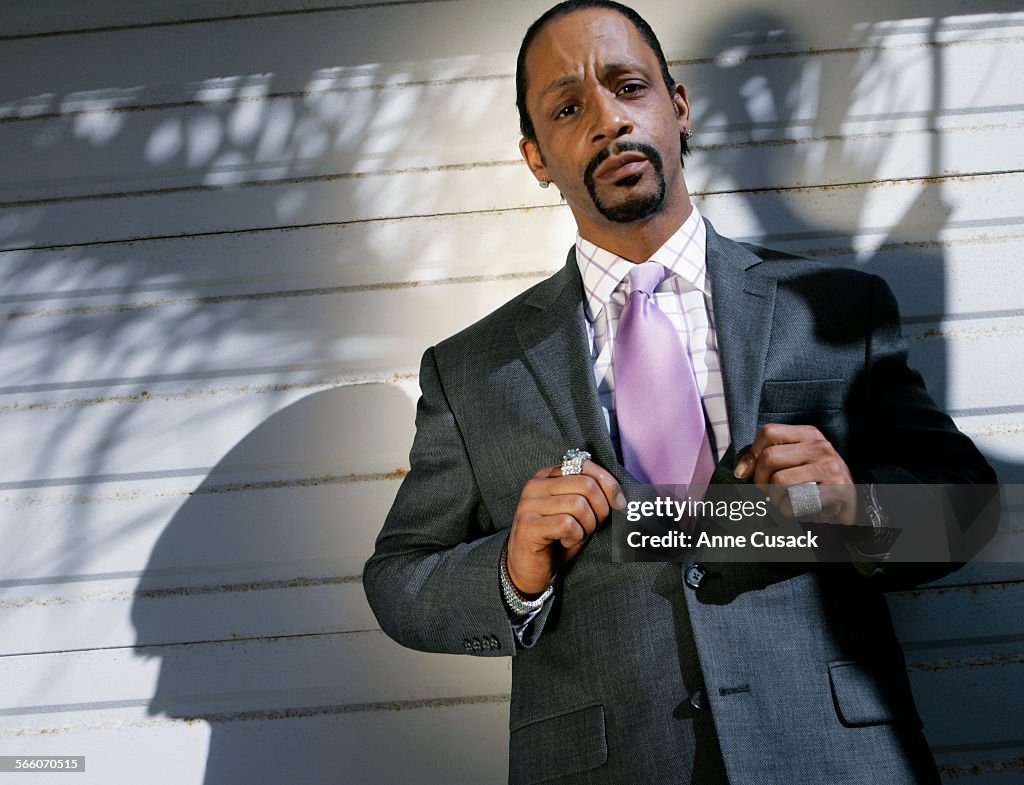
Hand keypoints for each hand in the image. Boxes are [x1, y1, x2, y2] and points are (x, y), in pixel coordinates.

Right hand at [506, 460, 625, 595]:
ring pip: (579, 505)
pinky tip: (566, 542)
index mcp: (546, 476)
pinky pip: (567, 524)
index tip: (619, 504)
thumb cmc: (557, 540)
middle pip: (586, 485)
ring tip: (577, 535)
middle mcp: (535, 485)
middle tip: (593, 526)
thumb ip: (590, 495)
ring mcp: (528, 504)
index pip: (585, 466)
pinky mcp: (527, 525)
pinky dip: (575, 537)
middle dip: (600, 509)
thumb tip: (621, 491)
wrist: (529, 571)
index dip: (609, 485)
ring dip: (587, 526)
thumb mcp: (576, 513)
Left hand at [734, 424, 856, 524]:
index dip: (751, 454)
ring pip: (779, 481)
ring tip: (783, 501)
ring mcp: (830, 467)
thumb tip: (741, 470)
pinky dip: (787, 510)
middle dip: (759, 481)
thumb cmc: (813, 484)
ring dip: (774, 498)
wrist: (848, 506)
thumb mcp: (794, 463)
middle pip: (770, 457)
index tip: (745, 473)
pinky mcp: (836, 490)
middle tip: (766, 492)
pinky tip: (797, 509)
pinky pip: (795, 501)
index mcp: (808, 434)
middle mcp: (820, 446)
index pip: (769, 432)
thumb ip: (768, 458)